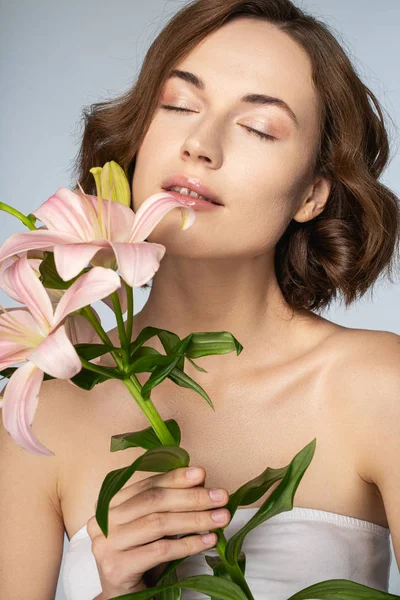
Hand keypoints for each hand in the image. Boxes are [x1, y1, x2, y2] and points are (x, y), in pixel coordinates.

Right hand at [87, 466, 230, 596]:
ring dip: (195, 519)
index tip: (202, 473)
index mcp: (111, 503)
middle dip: (192, 497)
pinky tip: (208, 541)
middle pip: (154, 501)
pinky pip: (160, 551)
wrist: (124, 597)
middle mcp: (104, 521)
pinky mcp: (116, 567)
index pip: (148, 485)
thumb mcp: (152, 526)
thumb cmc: (140, 556)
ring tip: (220, 518)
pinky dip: (188, 545)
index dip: (176, 478)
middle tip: (220, 496)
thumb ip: (169, 504)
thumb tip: (200, 482)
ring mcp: (106, 544)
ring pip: (159, 524)